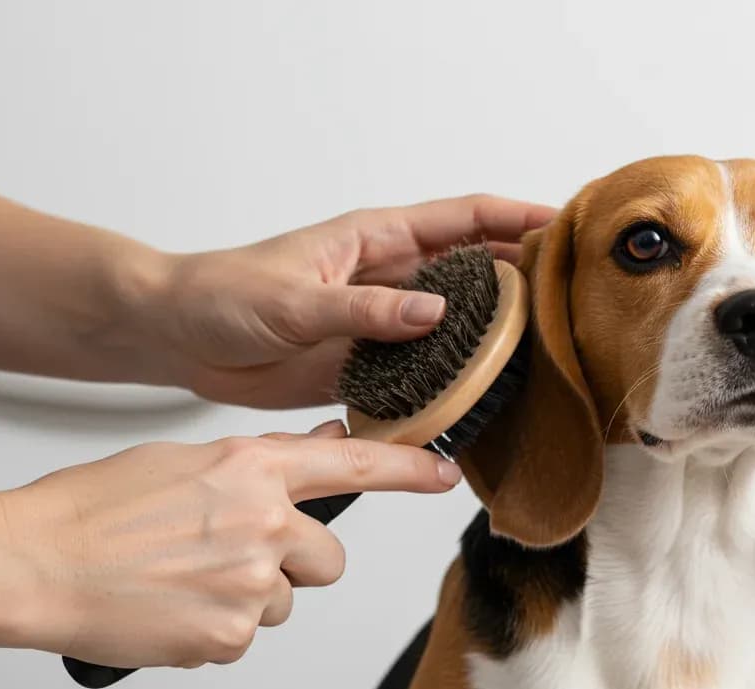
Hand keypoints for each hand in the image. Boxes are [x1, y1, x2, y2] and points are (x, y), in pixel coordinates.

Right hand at [0, 420, 456, 668]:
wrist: (38, 563)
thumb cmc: (97, 510)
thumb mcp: (187, 461)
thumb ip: (261, 462)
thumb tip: (321, 445)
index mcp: (253, 468)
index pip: (352, 465)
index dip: (407, 470)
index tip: (444, 474)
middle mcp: (265, 520)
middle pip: (328, 560)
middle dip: (295, 565)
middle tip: (232, 558)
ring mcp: (251, 580)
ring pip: (283, 602)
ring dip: (247, 598)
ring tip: (185, 580)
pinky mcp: (231, 634)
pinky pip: (245, 638)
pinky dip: (215, 630)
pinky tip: (173, 607)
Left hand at [146, 195, 554, 407]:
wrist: (179, 337)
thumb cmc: (222, 294)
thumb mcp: (293, 300)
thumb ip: (363, 310)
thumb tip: (434, 314)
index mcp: (380, 239)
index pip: (466, 218)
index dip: (519, 218)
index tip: (567, 226)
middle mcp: (394, 278)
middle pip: (479, 271)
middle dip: (527, 278)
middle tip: (575, 300)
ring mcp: (388, 324)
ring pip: (462, 326)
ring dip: (499, 338)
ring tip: (548, 355)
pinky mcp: (373, 366)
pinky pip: (429, 374)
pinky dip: (458, 385)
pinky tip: (487, 403)